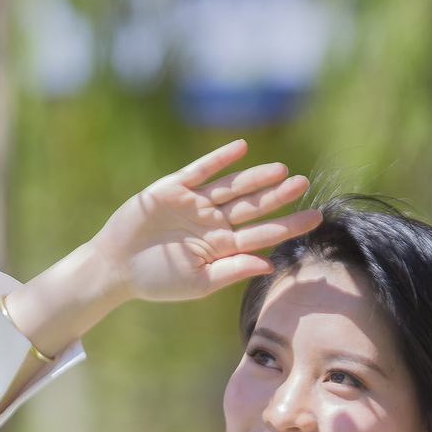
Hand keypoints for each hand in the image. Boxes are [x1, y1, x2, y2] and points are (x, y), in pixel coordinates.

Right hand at [94, 139, 322, 302]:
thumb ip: (233, 270)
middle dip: (279, 196)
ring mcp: (196, 203)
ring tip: (281, 171)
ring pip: (233, 187)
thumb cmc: (157, 280)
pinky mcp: (174, 188)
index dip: (289, 225)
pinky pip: (201, 170)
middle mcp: (214, 222)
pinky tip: (241, 148)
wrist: (116, 267)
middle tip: (304, 184)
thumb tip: (269, 264)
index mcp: (223, 246)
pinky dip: (220, 159)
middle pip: (254, 206)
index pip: (263, 234)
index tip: (315, 218)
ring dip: (256, 178)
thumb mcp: (198, 282)